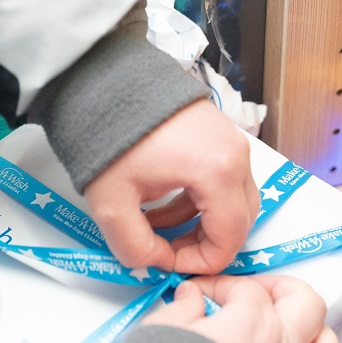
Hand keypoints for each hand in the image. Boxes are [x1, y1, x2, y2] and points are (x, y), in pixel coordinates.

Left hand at [84, 99, 259, 273]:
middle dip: (205, 244)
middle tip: (169, 251)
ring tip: (158, 225)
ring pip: (232, 199)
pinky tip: (164, 200)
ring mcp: (230, 139)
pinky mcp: (217, 131)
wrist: (101, 78)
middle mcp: (235, 154)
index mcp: (218, 173)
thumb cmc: (109, 132)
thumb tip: (154, 262)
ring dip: (201, 221)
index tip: (170, 263)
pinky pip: (222, 176)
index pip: (229, 239)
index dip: (200, 263)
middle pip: (239, 220)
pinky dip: (200, 198)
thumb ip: (135, 247)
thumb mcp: (112, 204)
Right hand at [145, 275, 340, 342]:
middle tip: (259, 294)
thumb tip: (189, 296)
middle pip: (306, 304)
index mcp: (252, 322)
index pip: (247, 289)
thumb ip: (181, 307)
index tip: (200, 294)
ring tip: (296, 334)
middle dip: (284, 290)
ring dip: (315, 338)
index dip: (222, 285)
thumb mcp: (160, 329)